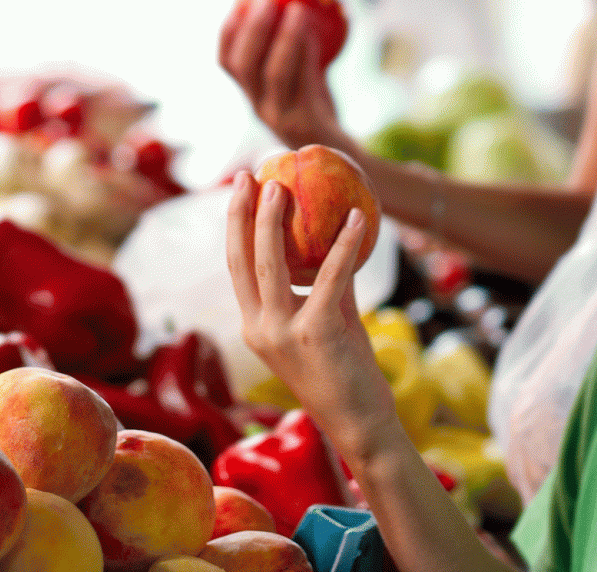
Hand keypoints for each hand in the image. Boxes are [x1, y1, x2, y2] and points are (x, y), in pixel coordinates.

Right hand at [218, 0, 348, 150]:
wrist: (340, 153)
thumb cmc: (318, 107)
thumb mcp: (300, 78)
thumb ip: (296, 50)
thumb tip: (300, 1)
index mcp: (252, 93)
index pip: (227, 62)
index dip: (229, 32)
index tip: (242, 1)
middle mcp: (259, 106)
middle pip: (244, 66)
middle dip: (254, 29)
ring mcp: (281, 118)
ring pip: (275, 74)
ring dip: (285, 37)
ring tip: (298, 9)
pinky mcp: (306, 123)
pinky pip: (304, 84)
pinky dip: (307, 54)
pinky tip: (315, 32)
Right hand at [225, 170, 399, 463]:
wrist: (360, 422)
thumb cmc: (345, 367)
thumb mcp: (330, 316)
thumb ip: (329, 279)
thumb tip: (340, 230)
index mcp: (255, 324)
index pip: (237, 266)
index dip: (235, 225)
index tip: (242, 187)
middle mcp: (259, 328)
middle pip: (242, 259)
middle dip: (242, 212)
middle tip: (250, 174)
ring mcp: (283, 333)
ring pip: (272, 264)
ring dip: (275, 220)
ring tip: (285, 185)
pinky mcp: (317, 332)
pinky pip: (331, 276)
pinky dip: (344, 243)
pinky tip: (358, 217)